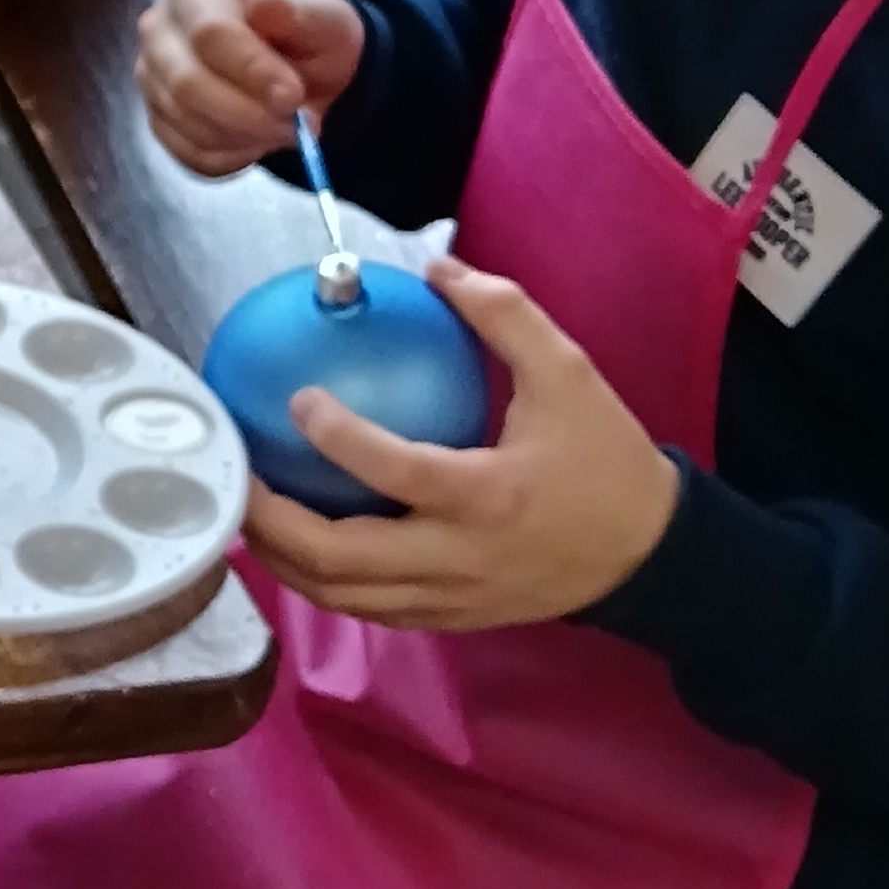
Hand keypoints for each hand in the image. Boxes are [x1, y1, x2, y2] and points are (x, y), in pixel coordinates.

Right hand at [139, 0, 367, 175]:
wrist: (295, 63)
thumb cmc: (305, 32)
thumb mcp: (321, 17)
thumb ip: (298, 14)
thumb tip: (264, 4)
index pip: (208, 33)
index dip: (250, 70)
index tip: (293, 97)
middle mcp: (159, 32)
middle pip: (187, 85)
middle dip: (248, 115)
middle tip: (297, 125)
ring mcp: (152, 79)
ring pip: (188, 124)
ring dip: (246, 138)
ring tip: (287, 129)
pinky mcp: (157, 120)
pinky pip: (188, 154)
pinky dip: (232, 158)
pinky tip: (260, 140)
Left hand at [248, 263, 681, 629]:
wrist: (651, 556)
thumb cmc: (607, 462)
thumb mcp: (569, 374)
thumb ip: (504, 316)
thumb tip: (436, 268)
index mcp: (486, 497)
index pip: (392, 471)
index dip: (335, 438)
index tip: (298, 400)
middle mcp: (458, 558)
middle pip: (338, 561)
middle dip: (271, 523)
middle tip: (236, 474)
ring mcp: (449, 599)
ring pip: (340, 597)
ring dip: (282, 560)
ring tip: (246, 512)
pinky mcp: (448, 620)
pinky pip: (367, 610)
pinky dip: (320, 582)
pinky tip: (294, 543)